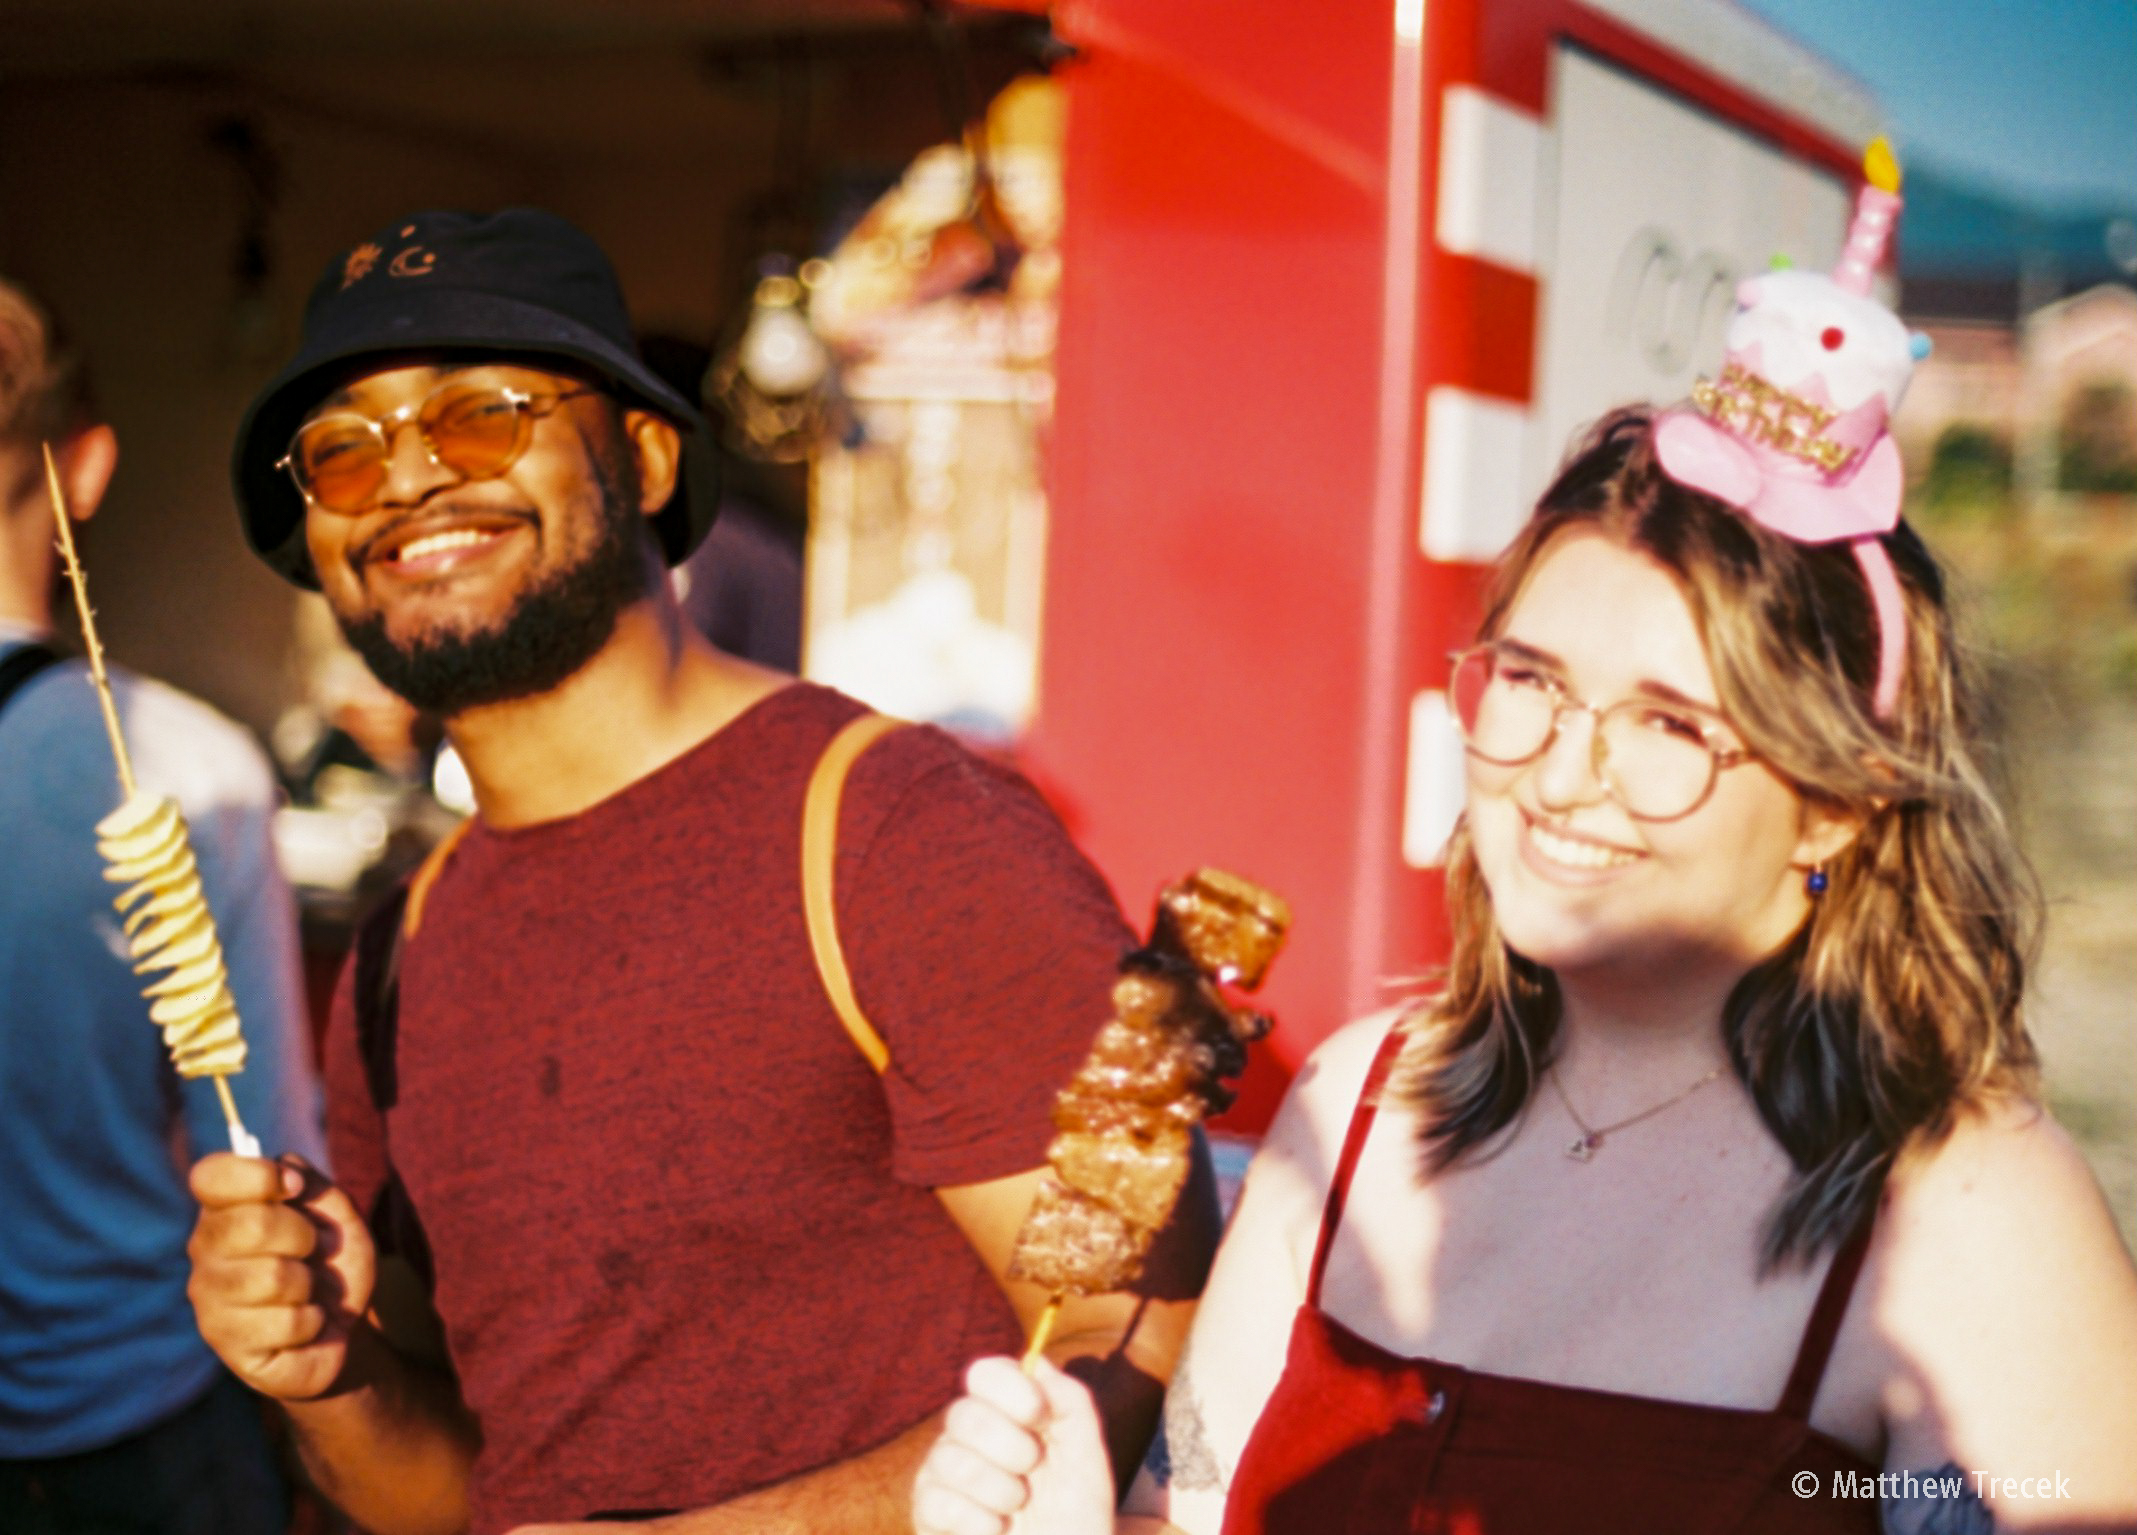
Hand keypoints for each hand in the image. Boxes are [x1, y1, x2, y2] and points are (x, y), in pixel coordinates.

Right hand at [188, 1152, 376, 1401]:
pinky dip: (313, 1321)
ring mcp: (211, 1303)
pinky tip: (305, 1324)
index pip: (211, 1177)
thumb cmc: (332, 1262)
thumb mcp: (337, 1215)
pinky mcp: (229, 1348)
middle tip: (312, 1249)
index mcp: (224, 1210)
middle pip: (252, 1225)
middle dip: (303, 1235)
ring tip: (306, 1291)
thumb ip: (314, 1186)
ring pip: (272, 1278)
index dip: (257, 1175)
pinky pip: (286, 1324)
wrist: (343, 1326)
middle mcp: (205, 1254)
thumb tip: (287, 1170)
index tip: (292, 1187)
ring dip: (309, 1283)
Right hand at [914, 1356, 1116, 1534]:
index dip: (1011, 1388)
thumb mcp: (1086, 1455)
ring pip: (949, 1459)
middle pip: (963, 1413)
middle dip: (1011, 1448)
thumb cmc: (1076, 1517)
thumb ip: (1069, 1401)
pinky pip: (937, 1503)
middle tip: (1033, 1472)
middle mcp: (968, 1436)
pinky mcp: (928, 1514)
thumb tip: (1035, 1361)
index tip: (1039, 1415)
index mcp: (1007, 1413)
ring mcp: (942, 1474)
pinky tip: (994, 1532)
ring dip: (1000, 1491)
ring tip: (1017, 1510)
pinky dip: (979, 1523)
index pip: (986, 1373)